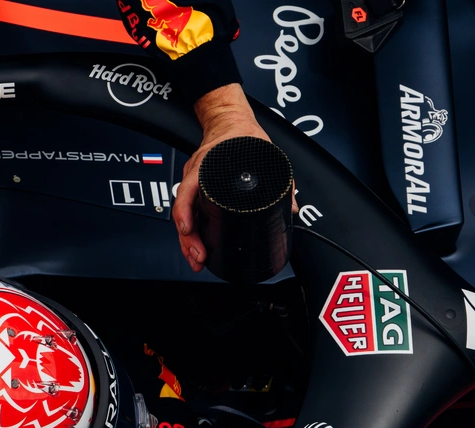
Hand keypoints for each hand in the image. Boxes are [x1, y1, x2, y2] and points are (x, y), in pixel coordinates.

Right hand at [174, 84, 297, 271]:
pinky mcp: (195, 190)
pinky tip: (198, 246)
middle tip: (199, 257)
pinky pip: (189, 213)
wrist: (228, 120)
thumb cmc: (240, 135)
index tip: (191, 230)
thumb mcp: (262, 153)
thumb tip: (291, 206)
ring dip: (188, 241)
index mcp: (205, 166)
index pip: (188, 193)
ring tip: (198, 259)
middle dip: (188, 239)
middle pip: (183, 212)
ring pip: (184, 217)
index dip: (186, 214)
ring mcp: (192, 184)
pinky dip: (191, 232)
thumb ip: (280, 180)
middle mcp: (194, 177)